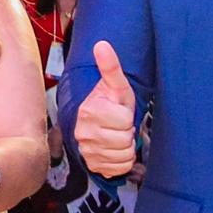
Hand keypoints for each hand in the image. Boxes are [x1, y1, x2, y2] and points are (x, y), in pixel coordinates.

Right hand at [75, 41, 140, 178]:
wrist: (96, 123)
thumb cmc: (109, 103)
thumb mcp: (115, 85)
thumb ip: (111, 67)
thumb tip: (102, 44)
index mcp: (89, 111)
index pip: (125, 120)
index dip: (127, 116)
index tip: (119, 111)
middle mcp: (84, 133)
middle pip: (125, 139)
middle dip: (127, 132)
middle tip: (119, 124)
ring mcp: (87, 151)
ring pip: (124, 155)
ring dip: (126, 146)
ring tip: (117, 135)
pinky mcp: (93, 165)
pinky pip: (119, 168)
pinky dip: (122, 160)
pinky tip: (115, 149)